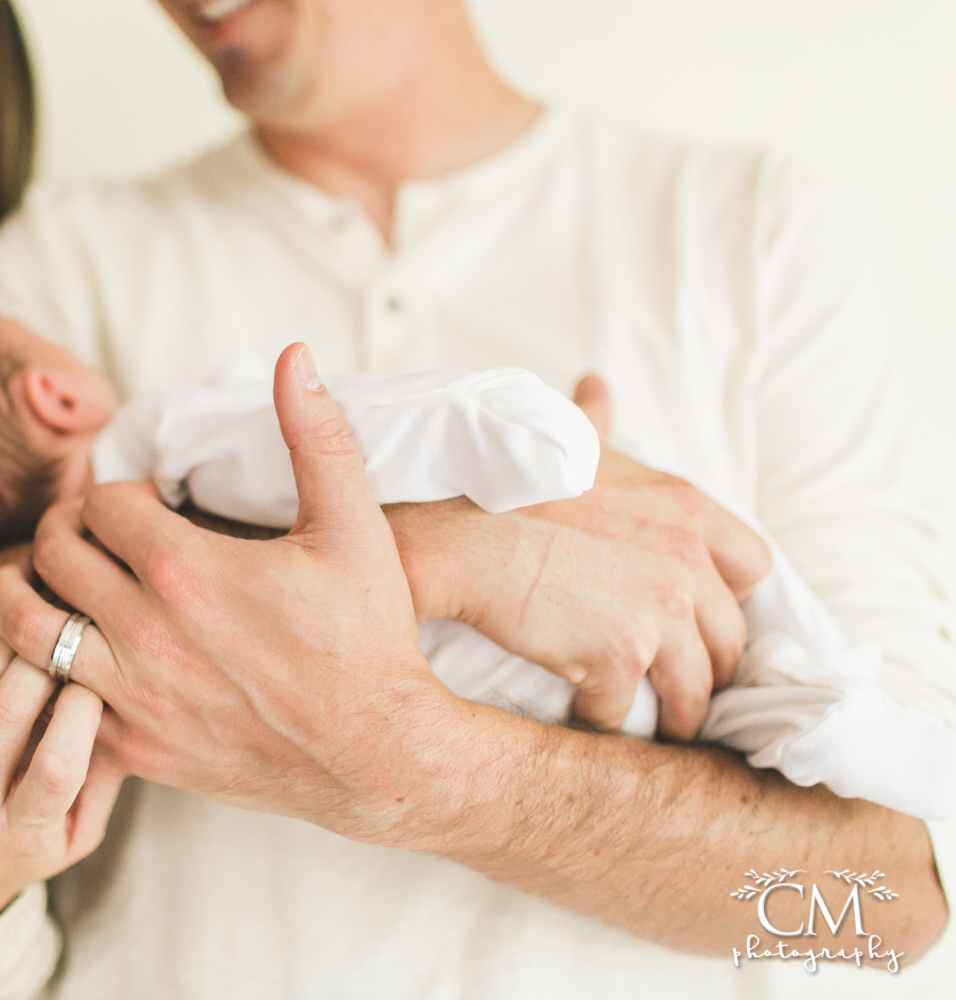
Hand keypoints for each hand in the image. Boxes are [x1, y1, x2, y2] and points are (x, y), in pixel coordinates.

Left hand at [0, 344, 438, 840]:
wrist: (378, 756)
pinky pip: (50, 703)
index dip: (114, 491)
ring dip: (19, 593)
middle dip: (62, 529)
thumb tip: (297, 355)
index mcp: (187, 568)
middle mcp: (145, 631)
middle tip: (85, 531)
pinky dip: (43, 674)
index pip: (100, 502)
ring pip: (22, 629)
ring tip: (42, 582)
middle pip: (51, 554)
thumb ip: (316, 435)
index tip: (140, 502)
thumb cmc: (368, 639)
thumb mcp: (352, 526)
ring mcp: (132, 696)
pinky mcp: (134, 749)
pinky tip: (67, 660)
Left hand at [0, 616, 122, 936]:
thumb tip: (126, 708)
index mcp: (19, 839)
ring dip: (4, 642)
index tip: (96, 677)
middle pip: (8, 714)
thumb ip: (103, 781)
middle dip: (45, 660)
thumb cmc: (15, 859)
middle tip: (69, 628)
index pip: (56, 764)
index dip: (82, 709)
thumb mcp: (73, 842)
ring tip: (34, 617)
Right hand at [389, 375, 770, 739]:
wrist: (450, 536)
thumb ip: (594, 422)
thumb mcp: (562, 442)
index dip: (727, 598)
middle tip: (674, 686)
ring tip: (645, 723)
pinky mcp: (620, 655)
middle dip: (706, 667)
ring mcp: (658, 610)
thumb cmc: (499, 485)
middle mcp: (686, 559)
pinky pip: (622, 708)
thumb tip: (596, 388)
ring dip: (670, 711)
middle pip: (729, 639)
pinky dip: (599, 717)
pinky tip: (577, 711)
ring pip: (692, 688)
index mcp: (684, 508)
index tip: (698, 618)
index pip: (752, 566)